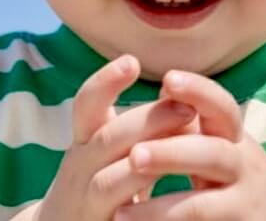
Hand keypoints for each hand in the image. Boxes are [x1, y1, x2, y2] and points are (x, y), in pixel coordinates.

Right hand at [34, 54, 197, 220]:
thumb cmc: (99, 189)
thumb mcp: (112, 154)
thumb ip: (141, 131)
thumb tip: (186, 99)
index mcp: (85, 142)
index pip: (86, 105)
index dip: (105, 81)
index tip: (133, 61)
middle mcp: (78, 169)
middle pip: (106, 138)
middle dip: (148, 120)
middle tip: (187, 108)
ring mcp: (84, 203)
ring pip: (109, 182)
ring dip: (148, 165)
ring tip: (183, 153)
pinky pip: (118, 220)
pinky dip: (144, 212)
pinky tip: (171, 205)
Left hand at [111, 69, 265, 219]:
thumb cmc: (241, 176)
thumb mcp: (225, 145)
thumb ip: (196, 124)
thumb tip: (165, 88)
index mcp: (236, 137)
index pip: (222, 107)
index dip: (198, 90)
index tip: (168, 78)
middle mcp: (245, 167)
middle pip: (212, 155)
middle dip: (172, 154)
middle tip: (134, 156)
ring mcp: (243, 204)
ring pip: (202, 206)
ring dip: (161, 208)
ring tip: (121, 214)